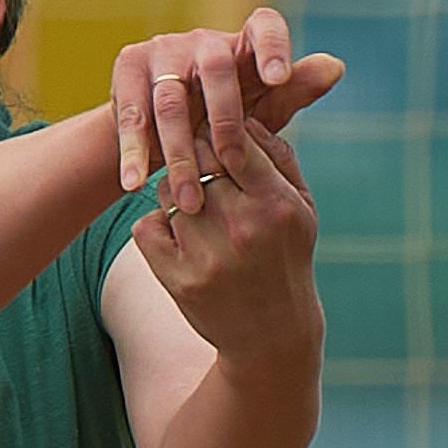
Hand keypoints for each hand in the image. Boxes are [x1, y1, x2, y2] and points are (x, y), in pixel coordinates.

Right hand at [111, 7, 344, 214]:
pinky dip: (133, 151)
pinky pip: (130, 112)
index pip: (263, 25)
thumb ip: (294, 90)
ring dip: (178, 153)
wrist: (157, 123)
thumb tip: (336, 66)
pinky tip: (135, 182)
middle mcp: (201, 40)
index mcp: (241, 44)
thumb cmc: (224, 116)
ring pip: (169, 100)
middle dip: (223, 117)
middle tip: (230, 164)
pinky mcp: (127, 66)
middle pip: (215, 66)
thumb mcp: (262, 108)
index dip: (272, 45)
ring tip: (188, 200)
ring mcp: (160, 50)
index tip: (278, 77)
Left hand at [130, 118, 324, 368]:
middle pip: (195, 161)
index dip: (216, 130)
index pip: (232, 141)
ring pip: (166, 191)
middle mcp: (243, 229)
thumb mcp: (300, 208)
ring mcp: (208, 256)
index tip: (212, 130)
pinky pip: (146, 225)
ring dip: (174, 193)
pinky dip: (157, 225)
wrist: (273, 335)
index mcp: (276, 205)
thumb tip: (241, 112)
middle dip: (193, 158)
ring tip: (196, 210)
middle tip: (198, 166)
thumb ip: (277, 156)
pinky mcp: (178, 278)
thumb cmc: (286, 257)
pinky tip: (180, 237)